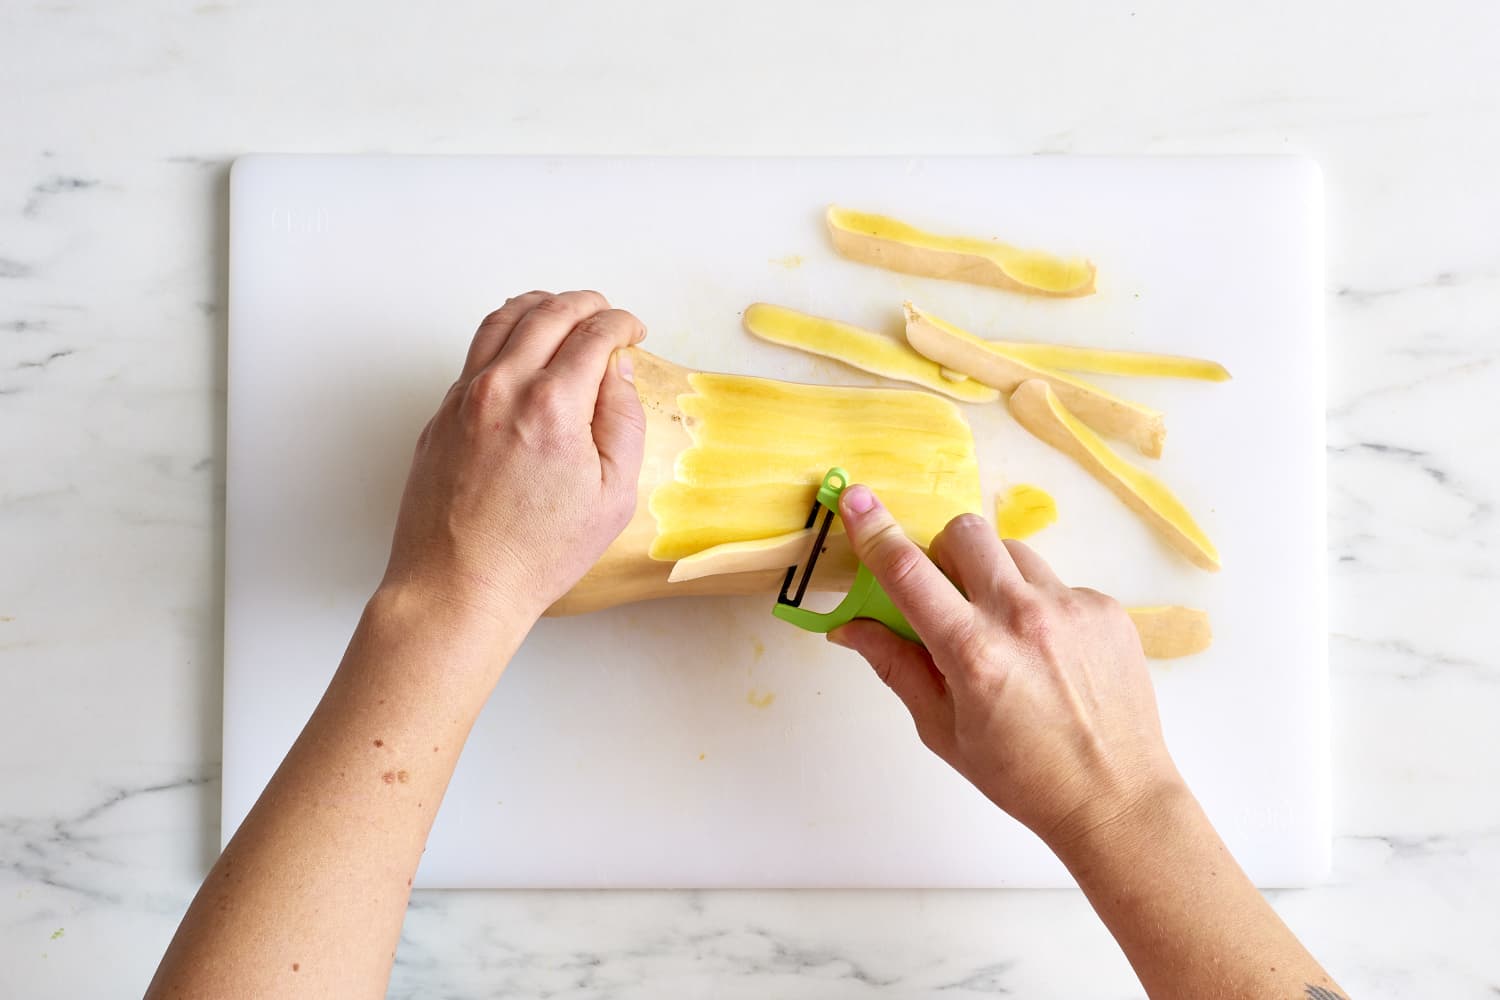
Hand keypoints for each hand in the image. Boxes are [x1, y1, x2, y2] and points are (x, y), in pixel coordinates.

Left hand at [382, 290, 645, 628]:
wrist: (458, 585)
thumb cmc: (536, 553)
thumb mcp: (612, 496)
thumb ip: (623, 423)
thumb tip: (617, 374)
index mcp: (552, 406)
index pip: (593, 334)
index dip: (621, 324)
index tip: (632, 331)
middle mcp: (503, 388)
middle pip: (547, 313)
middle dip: (586, 305)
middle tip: (605, 315)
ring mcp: (464, 398)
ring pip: (502, 320)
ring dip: (540, 306)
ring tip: (562, 313)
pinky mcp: (441, 415)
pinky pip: (475, 353)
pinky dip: (506, 336)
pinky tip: (521, 351)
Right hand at [828, 485, 1183, 850]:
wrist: (1116, 797)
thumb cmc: (1023, 776)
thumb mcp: (943, 730)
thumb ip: (896, 666)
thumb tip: (849, 627)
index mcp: (973, 653)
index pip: (909, 572)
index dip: (875, 529)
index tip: (855, 498)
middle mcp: (1023, 618)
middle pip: (965, 532)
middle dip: (945, 553)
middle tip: (948, 597)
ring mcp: (1072, 607)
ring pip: (1013, 552)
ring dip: (994, 577)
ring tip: (1005, 634)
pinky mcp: (1106, 608)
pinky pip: (1056, 582)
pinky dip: (1039, 606)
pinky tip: (1050, 655)